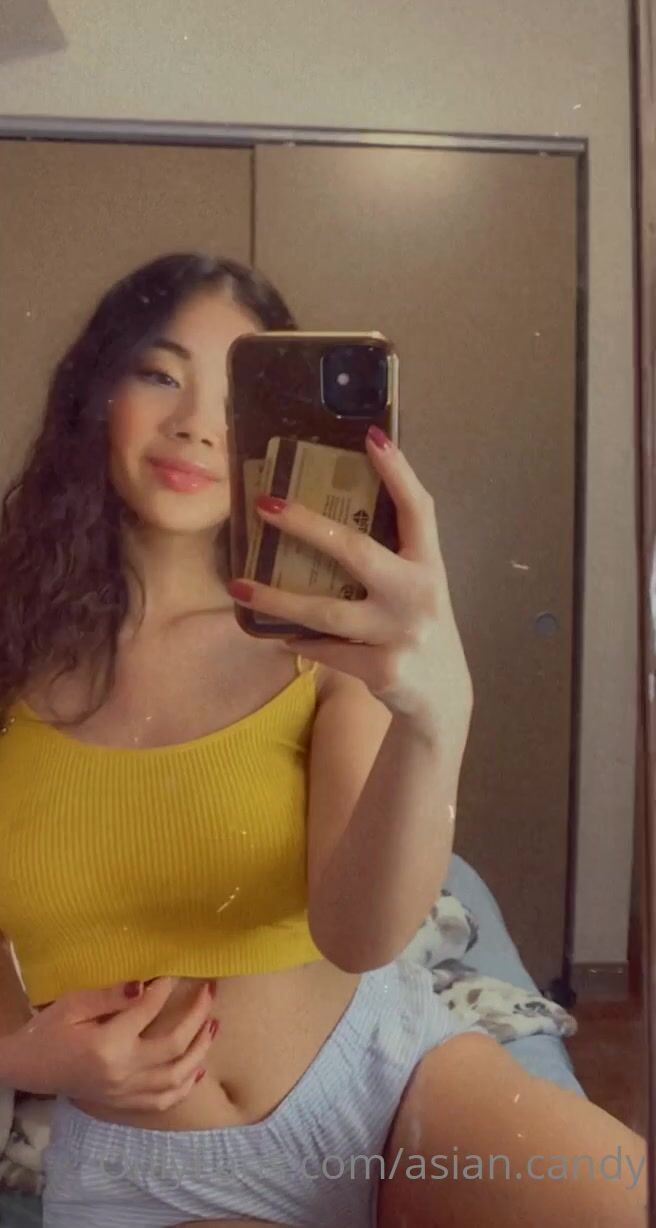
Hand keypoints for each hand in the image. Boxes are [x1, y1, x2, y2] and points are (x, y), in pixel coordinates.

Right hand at [1, 978, 218, 1110]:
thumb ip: (110, 995)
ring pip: (176, 1077)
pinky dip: (185, 1085)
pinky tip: (198, 1068)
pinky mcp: (123, 1105)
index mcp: (108, 1044)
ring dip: (201, 1050)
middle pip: (174, 1045)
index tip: (176, 972)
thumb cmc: (48, 1032)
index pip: (148, 1010)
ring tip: (214, 1026)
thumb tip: (145, 984)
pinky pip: (163, 1101)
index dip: (166, 988)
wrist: (27, 1069)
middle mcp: (122, 1072)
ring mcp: (125, 1093)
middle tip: (210, 992)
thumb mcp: (73, 1004)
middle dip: (197, 1016)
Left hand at [228, 426, 472, 737]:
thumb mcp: (415, 586)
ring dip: (277, 599)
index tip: (371, 437)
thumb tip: (324, 517)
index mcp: (429, 564)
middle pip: (355, 551)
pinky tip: (273, 633)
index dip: (398, 472)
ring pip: (326, 611)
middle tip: (265, 504)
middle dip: (306, 525)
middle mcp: (418, 593)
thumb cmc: (417, 625)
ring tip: (238, 587)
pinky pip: (327, 649)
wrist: (443, 695)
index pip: (418, 509)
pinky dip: (298, 640)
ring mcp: (400, 633)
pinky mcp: (382, 669)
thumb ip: (388, 556)